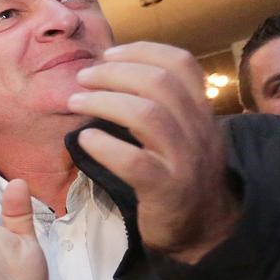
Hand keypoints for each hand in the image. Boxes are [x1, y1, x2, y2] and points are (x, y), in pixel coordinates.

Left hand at [71, 42, 239, 263]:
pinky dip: (104, 146)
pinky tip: (85, 139)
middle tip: (82, 77)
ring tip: (76, 101)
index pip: (182, 64)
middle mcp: (199, 131)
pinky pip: (134, 162)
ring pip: (148, 116)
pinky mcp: (166, 190)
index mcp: (202, 112)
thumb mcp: (182, 134)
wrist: (203, 228)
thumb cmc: (179, 176)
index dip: (142, 51)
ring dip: (104, 102)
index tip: (108, 53)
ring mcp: (185, 160)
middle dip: (114, 73)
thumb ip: (161, 105)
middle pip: (160, 84)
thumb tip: (114, 72)